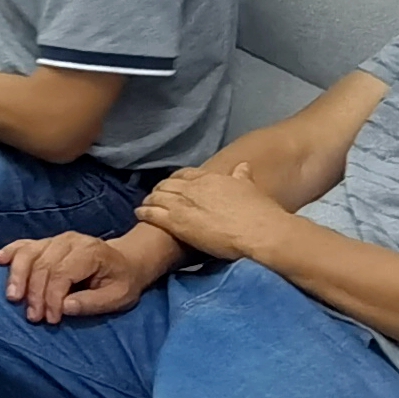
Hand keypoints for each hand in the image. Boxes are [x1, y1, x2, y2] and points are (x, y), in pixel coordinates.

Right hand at [0, 228, 170, 323]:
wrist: (126, 261)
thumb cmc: (122, 282)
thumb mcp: (118, 297)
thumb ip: (92, 302)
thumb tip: (64, 307)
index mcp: (90, 252)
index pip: (63, 273)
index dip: (52, 297)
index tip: (51, 320)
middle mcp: (70, 241)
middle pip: (43, 265)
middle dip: (35, 293)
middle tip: (33, 317)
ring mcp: (56, 239)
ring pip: (29, 253)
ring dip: (17, 276)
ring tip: (12, 297)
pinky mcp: (46, 242)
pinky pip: (24, 244)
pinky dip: (10, 252)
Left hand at [134, 162, 288, 261]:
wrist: (259, 231)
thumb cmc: (259, 213)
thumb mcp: (250, 188)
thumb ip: (242, 177)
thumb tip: (242, 166)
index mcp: (210, 178)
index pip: (186, 174)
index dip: (177, 179)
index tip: (173, 184)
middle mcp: (193, 188)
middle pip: (168, 184)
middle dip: (160, 189)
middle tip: (155, 195)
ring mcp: (183, 204)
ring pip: (158, 197)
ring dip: (150, 200)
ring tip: (145, 204)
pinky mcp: (176, 222)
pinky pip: (153, 214)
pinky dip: (144, 212)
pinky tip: (138, 213)